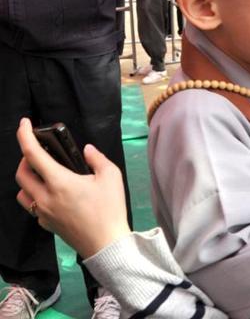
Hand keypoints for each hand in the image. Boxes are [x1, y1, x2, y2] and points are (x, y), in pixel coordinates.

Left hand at [15, 118, 130, 257]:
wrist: (106, 243)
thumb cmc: (110, 208)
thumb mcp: (111, 176)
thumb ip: (97, 159)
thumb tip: (86, 150)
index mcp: (59, 182)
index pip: (33, 154)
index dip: (24, 135)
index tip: (24, 123)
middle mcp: (45, 197)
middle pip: (21, 173)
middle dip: (26, 158)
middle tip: (40, 152)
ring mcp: (43, 213)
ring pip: (22, 192)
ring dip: (27, 179)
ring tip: (43, 174)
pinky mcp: (47, 225)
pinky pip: (32, 206)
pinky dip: (36, 196)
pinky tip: (52, 194)